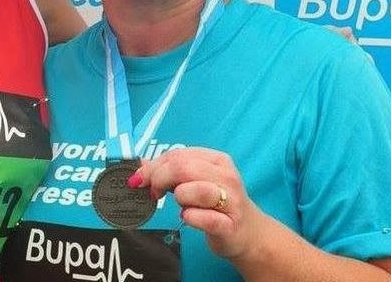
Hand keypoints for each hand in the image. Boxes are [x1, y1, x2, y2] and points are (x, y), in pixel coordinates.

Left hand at [131, 147, 266, 260]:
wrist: (249, 235)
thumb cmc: (217, 205)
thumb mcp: (195, 181)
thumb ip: (170, 170)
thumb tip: (140, 165)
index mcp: (217, 160)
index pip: (179, 155)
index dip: (154, 166)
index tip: (141, 178)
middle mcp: (226, 177)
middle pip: (183, 168)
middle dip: (160, 179)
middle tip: (154, 192)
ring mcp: (231, 202)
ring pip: (194, 190)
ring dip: (179, 197)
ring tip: (181, 205)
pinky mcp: (229, 226)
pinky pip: (202, 218)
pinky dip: (189, 217)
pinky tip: (188, 217)